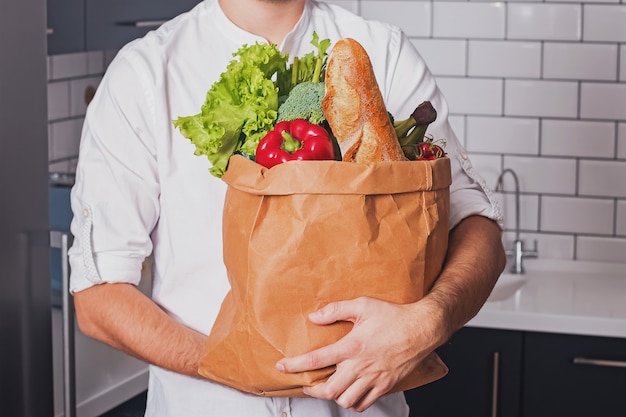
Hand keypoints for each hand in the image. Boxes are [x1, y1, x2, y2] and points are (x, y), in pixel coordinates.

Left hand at [275, 297, 442, 411]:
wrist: (422, 328)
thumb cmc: (393, 315)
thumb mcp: (363, 305)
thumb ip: (336, 309)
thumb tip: (314, 316)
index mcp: (352, 346)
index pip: (317, 359)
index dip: (295, 365)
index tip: (282, 366)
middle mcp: (361, 366)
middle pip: (329, 390)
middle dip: (313, 390)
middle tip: (306, 384)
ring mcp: (374, 378)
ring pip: (346, 400)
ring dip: (333, 397)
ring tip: (328, 389)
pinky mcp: (386, 385)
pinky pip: (365, 404)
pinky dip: (353, 403)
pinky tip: (349, 393)